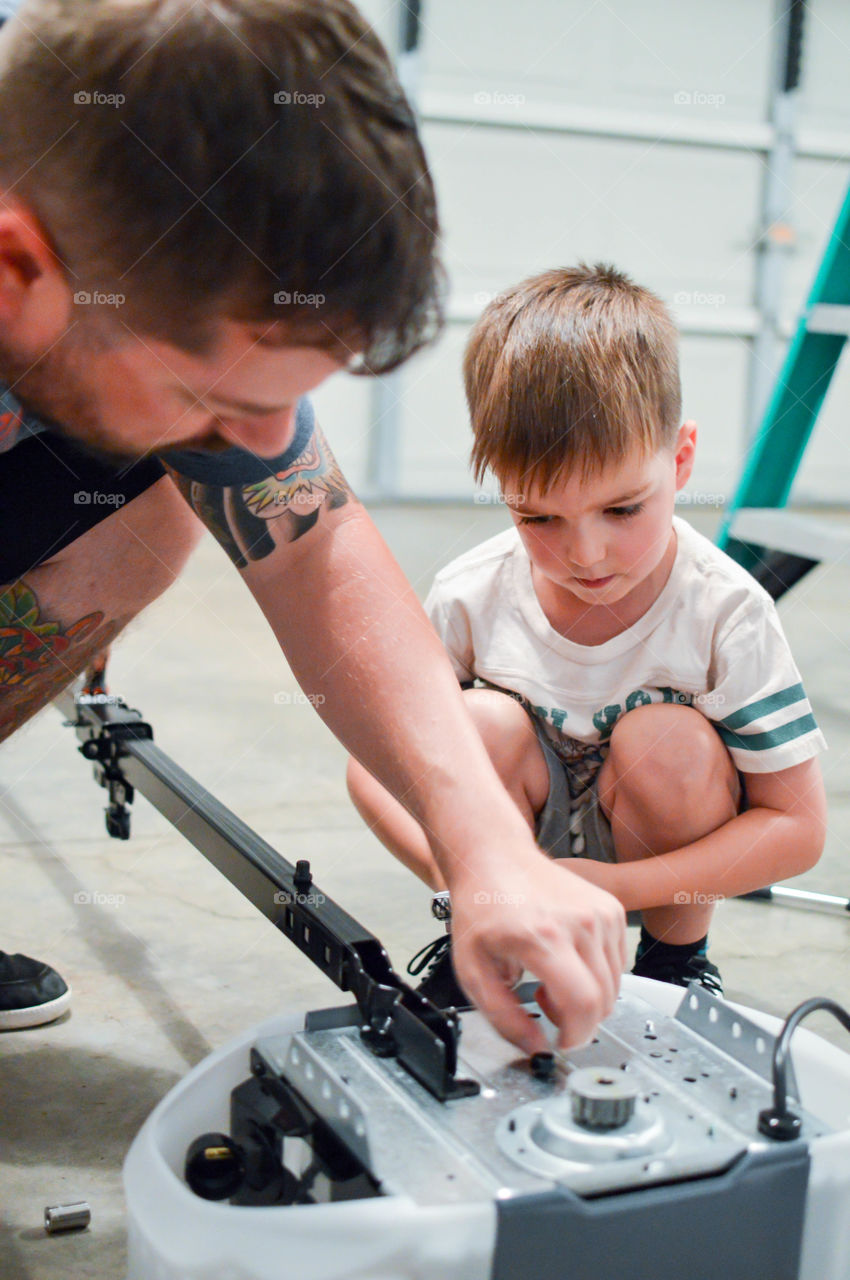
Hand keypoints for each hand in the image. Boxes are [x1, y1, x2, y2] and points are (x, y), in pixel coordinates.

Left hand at [448, 850, 626, 1053]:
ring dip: (587, 996)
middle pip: (603, 1000)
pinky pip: (617, 961)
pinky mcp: (611, 908)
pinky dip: (596, 973)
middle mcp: (580, 923)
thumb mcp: (474, 970)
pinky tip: (566, 961)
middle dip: (578, 1019)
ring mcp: (601, 912)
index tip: (561, 1042)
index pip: (584, 1004)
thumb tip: (536, 1049)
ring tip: (551, 979)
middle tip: (545, 1003)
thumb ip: (504, 1018)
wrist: (495, 857)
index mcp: (543, 937)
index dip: (576, 1036)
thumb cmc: (481, 907)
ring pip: (614, 985)